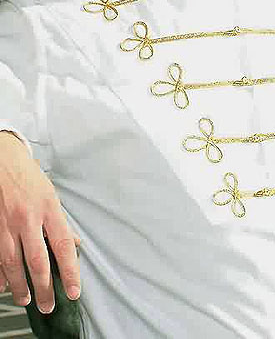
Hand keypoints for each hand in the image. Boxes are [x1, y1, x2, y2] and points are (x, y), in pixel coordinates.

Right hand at [0, 131, 81, 313]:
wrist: (3, 161)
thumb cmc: (30, 178)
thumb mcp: (52, 195)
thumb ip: (61, 222)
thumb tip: (75, 244)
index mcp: (49, 210)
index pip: (63, 246)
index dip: (71, 271)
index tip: (74, 290)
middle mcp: (28, 219)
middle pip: (37, 261)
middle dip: (44, 288)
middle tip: (48, 305)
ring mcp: (7, 224)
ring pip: (14, 264)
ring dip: (21, 286)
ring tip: (27, 300)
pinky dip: (0, 274)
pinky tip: (4, 286)